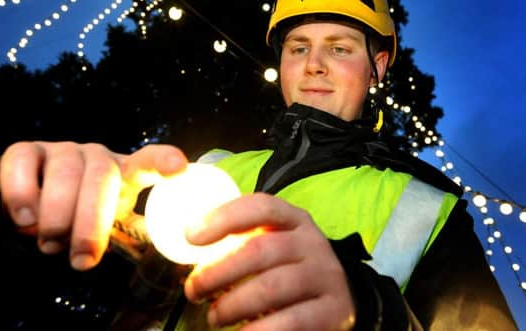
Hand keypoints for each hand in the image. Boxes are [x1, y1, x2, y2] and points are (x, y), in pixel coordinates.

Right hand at [0, 142, 187, 269]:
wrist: (41, 217)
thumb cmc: (86, 223)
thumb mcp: (114, 228)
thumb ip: (134, 233)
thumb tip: (164, 248)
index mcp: (125, 173)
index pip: (148, 161)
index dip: (163, 161)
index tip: (178, 168)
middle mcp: (97, 156)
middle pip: (101, 177)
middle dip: (91, 223)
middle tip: (82, 259)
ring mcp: (63, 150)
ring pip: (64, 172)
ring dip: (57, 216)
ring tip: (50, 243)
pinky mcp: (27, 151)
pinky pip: (22, 161)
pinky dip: (20, 192)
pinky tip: (24, 217)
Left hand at [184, 193, 355, 330]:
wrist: (336, 302)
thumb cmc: (289, 271)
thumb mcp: (272, 246)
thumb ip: (240, 241)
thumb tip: (189, 242)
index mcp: (294, 220)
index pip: (261, 207)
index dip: (224, 218)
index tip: (191, 236)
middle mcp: (313, 243)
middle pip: (260, 250)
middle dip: (217, 272)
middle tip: (194, 290)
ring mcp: (326, 277)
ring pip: (271, 287)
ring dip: (232, 305)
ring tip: (215, 317)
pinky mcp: (335, 312)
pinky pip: (290, 322)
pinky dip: (258, 330)